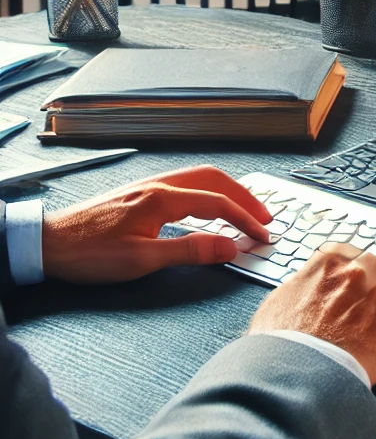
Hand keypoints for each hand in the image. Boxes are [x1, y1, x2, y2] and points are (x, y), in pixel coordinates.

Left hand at [42, 165, 271, 283]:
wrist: (47, 243)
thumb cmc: (89, 253)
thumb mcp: (142, 259)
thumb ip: (190, 250)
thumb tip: (229, 246)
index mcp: (163, 198)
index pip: (218, 204)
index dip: (245, 220)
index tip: (262, 235)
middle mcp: (159, 185)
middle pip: (215, 180)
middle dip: (244, 197)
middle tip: (264, 217)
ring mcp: (149, 186)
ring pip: (200, 178)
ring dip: (228, 191)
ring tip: (243, 209)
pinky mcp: (140, 194)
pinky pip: (186, 184)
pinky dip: (208, 192)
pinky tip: (207, 207)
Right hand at [249, 242, 375, 385]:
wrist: (294, 378)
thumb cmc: (280, 344)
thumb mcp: (279, 300)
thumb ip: (303, 283)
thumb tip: (309, 284)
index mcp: (330, 262)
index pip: (351, 252)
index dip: (348, 271)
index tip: (346, 283)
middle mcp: (359, 274)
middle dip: (370, 283)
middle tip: (357, 305)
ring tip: (369, 325)